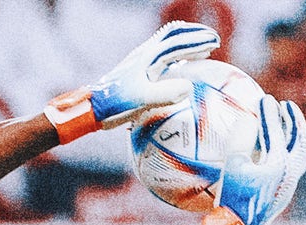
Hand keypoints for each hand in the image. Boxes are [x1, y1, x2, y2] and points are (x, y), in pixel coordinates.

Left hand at [44, 22, 219, 144]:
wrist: (91, 108)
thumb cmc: (116, 104)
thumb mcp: (142, 100)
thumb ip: (164, 94)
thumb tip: (188, 87)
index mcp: (149, 57)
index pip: (178, 41)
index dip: (198, 41)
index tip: (214, 43)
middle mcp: (145, 54)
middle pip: (172, 35)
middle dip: (194, 35)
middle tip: (212, 41)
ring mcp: (139, 61)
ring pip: (166, 44)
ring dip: (185, 44)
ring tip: (201, 51)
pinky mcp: (135, 71)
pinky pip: (160, 56)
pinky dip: (175, 56)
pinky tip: (178, 69)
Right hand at [195, 96, 305, 224]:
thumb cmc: (231, 198)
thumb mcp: (232, 165)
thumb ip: (241, 138)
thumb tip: (248, 118)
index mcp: (280, 164)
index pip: (276, 131)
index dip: (270, 113)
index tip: (265, 98)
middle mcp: (290, 173)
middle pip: (300, 140)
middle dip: (294, 121)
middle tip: (287, 106)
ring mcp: (288, 186)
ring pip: (300, 155)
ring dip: (297, 138)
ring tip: (291, 127)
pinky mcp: (282, 195)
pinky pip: (294, 167)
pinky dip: (291, 153)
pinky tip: (280, 154)